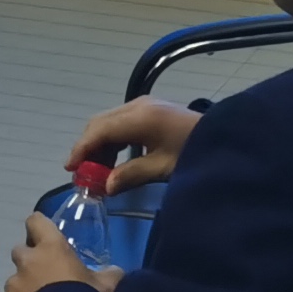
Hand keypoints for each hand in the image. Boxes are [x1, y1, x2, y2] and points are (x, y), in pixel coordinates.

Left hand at [0, 211, 118, 291]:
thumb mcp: (109, 286)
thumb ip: (109, 274)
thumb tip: (113, 272)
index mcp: (51, 248)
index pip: (36, 221)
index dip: (39, 229)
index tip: (46, 239)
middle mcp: (27, 261)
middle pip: (21, 252)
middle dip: (31, 263)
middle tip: (47, 278)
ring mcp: (12, 285)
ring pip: (13, 281)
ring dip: (23, 289)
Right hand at [66, 96, 198, 192]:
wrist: (222, 138)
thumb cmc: (193, 153)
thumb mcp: (163, 168)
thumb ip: (131, 174)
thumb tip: (104, 186)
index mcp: (139, 117)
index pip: (100, 130)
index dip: (82, 149)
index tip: (70, 169)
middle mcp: (137, 105)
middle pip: (100, 123)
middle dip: (88, 148)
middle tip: (82, 175)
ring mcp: (144, 105)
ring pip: (109, 122)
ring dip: (99, 145)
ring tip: (97, 173)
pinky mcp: (150, 110)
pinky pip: (120, 122)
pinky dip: (112, 140)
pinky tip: (113, 161)